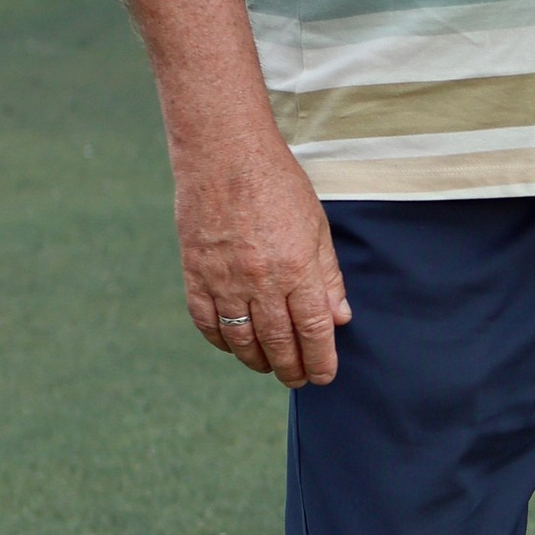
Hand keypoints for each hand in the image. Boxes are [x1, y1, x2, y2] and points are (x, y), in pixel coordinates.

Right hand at [172, 135, 349, 386]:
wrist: (224, 153)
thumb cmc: (276, 183)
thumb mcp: (316, 225)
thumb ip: (327, 275)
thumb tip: (339, 317)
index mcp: (297, 266)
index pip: (313, 329)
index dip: (320, 358)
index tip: (324, 375)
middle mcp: (261, 279)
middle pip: (278, 341)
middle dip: (291, 368)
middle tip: (298, 380)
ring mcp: (224, 279)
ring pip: (241, 339)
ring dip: (257, 360)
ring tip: (269, 367)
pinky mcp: (195, 273)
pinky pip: (207, 321)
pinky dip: (221, 340)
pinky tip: (234, 345)